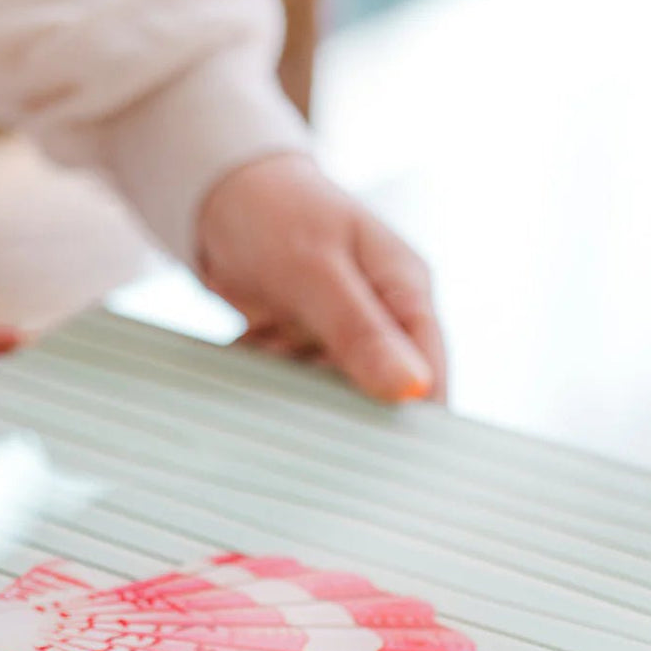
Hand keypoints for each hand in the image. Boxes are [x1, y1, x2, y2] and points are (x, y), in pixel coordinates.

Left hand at [197, 153, 445, 401]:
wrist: (219, 190)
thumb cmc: (275, 209)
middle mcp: (381, 315)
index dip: (415, 421)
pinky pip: (292, 382)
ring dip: (297, 392)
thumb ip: (360, 330)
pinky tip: (253, 356)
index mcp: (405, 290)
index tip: (386, 460)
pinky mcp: (303, 341)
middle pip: (381, 392)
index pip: (431, 376)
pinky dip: (270, 380)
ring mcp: (341, 331)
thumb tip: (413, 389)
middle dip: (344, 408)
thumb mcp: (316, 268)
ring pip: (331, 393)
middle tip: (309, 418)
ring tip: (271, 358)